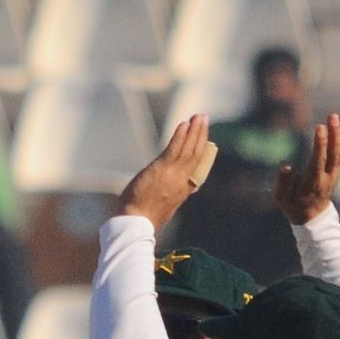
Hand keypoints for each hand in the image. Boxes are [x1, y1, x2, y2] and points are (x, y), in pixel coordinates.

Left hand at [119, 114, 209, 229]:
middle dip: (201, 135)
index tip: (203, 139)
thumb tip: (169, 194)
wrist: (136, 221)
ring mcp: (173, 175)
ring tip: (199, 116)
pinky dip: (180, 136)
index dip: (201, 151)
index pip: (197, 168)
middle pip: (197, 154)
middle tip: (204, 119)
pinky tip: (184, 125)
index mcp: (183, 192)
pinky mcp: (162, 169)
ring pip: (189, 149)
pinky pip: (174, 149)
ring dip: (195, 130)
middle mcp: (182, 181)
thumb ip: (169, 197)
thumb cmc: (143, 218)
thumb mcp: (163, 209)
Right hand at [274, 112, 339, 224]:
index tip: (320, 127)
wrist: (313, 216)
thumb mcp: (281, 198)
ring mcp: (336, 171)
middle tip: (333, 115)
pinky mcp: (339, 168)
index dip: (320, 144)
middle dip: (334, 133)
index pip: (319, 160)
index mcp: (313, 182)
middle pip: (334, 153)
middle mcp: (328, 176)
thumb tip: (285, 165)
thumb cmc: (293, 205)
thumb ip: (283, 182)